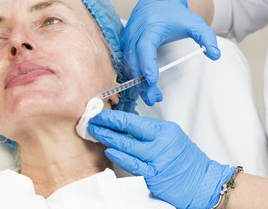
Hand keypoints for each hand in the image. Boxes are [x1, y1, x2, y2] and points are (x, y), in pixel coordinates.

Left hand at [88, 110, 233, 207]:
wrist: (202, 181)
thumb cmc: (186, 158)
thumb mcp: (171, 136)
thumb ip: (149, 132)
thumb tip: (125, 126)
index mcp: (164, 130)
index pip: (133, 120)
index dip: (114, 117)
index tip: (101, 114)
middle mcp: (160, 143)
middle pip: (128, 130)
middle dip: (107, 125)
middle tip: (93, 122)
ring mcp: (157, 159)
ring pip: (127, 146)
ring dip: (108, 139)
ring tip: (96, 134)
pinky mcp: (154, 175)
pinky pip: (133, 164)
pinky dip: (120, 156)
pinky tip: (110, 151)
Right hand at [121, 0, 219, 105]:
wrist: (156, 2)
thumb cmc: (174, 13)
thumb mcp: (194, 22)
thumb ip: (207, 38)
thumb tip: (215, 55)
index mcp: (150, 28)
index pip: (145, 48)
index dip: (147, 65)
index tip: (152, 81)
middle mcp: (135, 34)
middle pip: (134, 62)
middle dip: (142, 82)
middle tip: (153, 98)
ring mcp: (127, 40)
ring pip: (129, 66)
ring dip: (138, 83)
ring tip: (151, 97)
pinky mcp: (125, 45)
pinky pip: (126, 64)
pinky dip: (134, 77)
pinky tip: (145, 87)